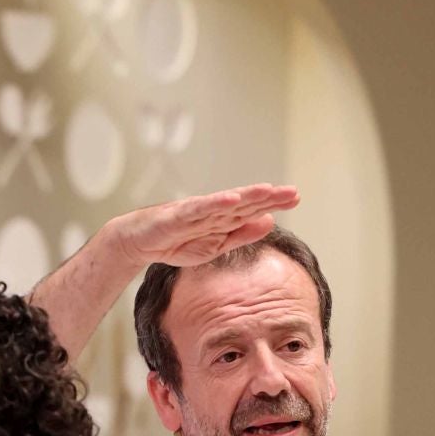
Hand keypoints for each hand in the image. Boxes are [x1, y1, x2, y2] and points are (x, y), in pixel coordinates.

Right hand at [104, 183, 300, 268]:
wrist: (139, 241)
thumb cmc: (175, 241)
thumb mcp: (214, 245)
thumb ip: (241, 234)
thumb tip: (270, 221)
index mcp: (222, 219)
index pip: (252, 209)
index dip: (273, 203)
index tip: (295, 198)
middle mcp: (212, 211)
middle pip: (244, 203)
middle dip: (267, 197)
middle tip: (292, 192)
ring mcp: (196, 211)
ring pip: (226, 203)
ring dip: (247, 196)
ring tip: (268, 190)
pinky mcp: (178, 215)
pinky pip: (199, 209)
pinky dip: (215, 203)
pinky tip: (231, 199)